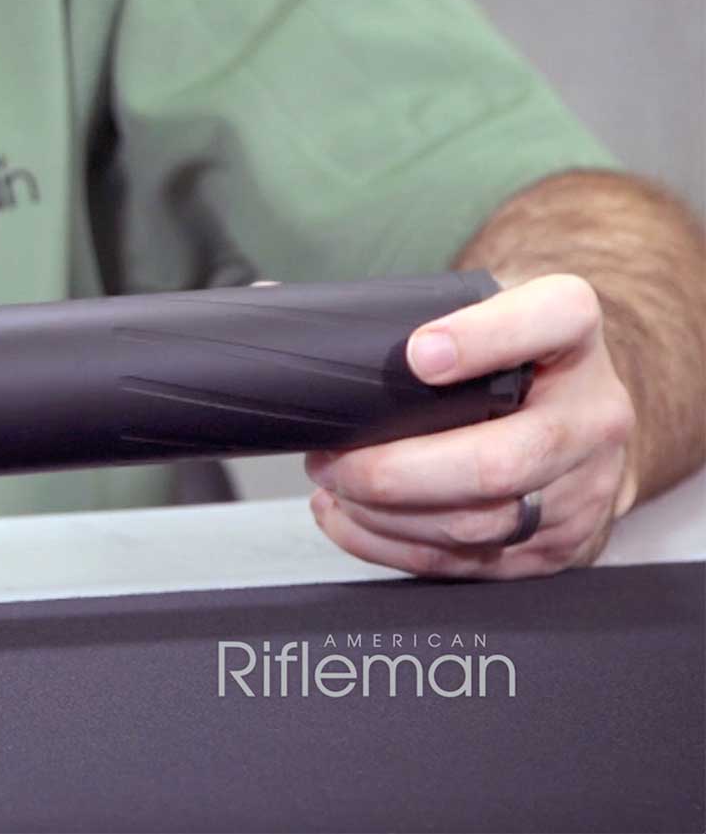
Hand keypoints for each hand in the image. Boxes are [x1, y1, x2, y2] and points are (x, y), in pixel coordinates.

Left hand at [305, 274, 637, 577]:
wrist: (571, 406)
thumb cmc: (499, 355)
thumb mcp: (471, 309)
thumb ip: (391, 308)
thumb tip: (270, 300)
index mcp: (572, 331)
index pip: (552, 319)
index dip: (485, 338)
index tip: (418, 354)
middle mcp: (593, 410)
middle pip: (499, 460)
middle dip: (393, 472)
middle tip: (330, 458)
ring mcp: (584, 485)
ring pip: (479, 522)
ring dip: (385, 514)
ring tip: (334, 487)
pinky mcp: (561, 543)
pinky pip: (471, 562)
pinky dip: (393, 546)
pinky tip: (351, 519)